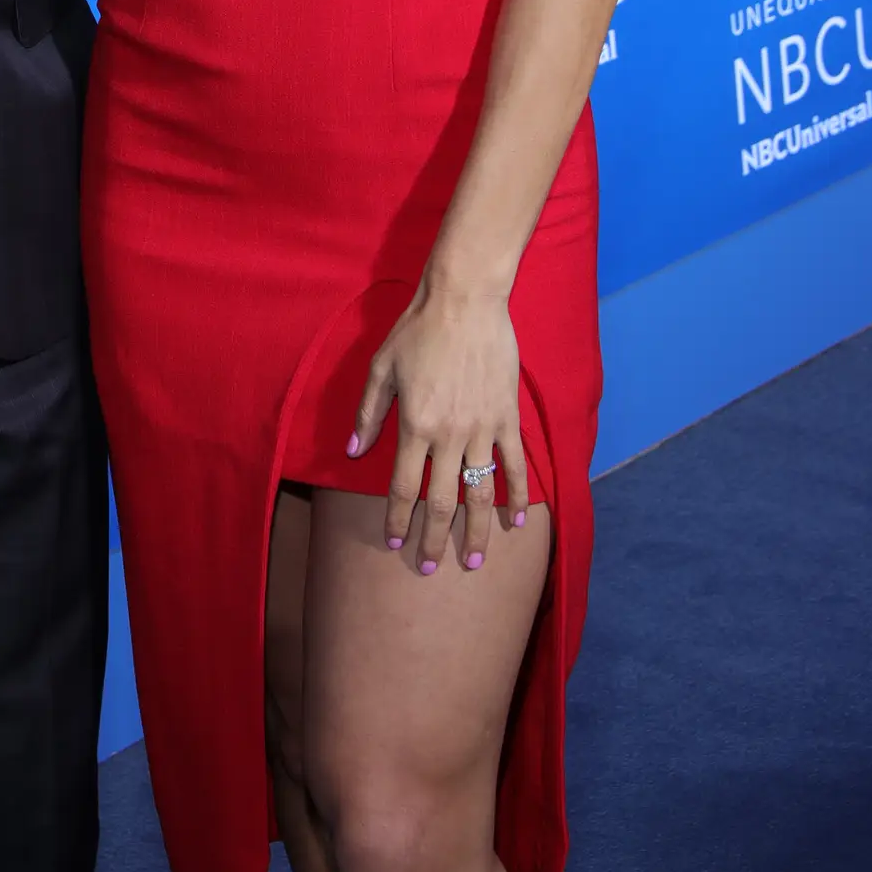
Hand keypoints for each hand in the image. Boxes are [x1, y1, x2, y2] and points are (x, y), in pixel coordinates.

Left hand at [348, 275, 528, 573]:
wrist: (464, 301)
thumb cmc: (416, 331)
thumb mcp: (381, 369)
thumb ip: (368, 414)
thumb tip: (353, 453)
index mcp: (414, 425)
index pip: (403, 487)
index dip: (398, 519)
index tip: (395, 543)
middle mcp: (448, 435)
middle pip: (442, 501)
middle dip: (435, 540)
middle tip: (431, 570)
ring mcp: (482, 429)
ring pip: (480, 493)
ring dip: (477, 531)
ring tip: (474, 561)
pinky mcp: (507, 418)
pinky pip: (515, 466)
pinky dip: (518, 496)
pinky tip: (516, 522)